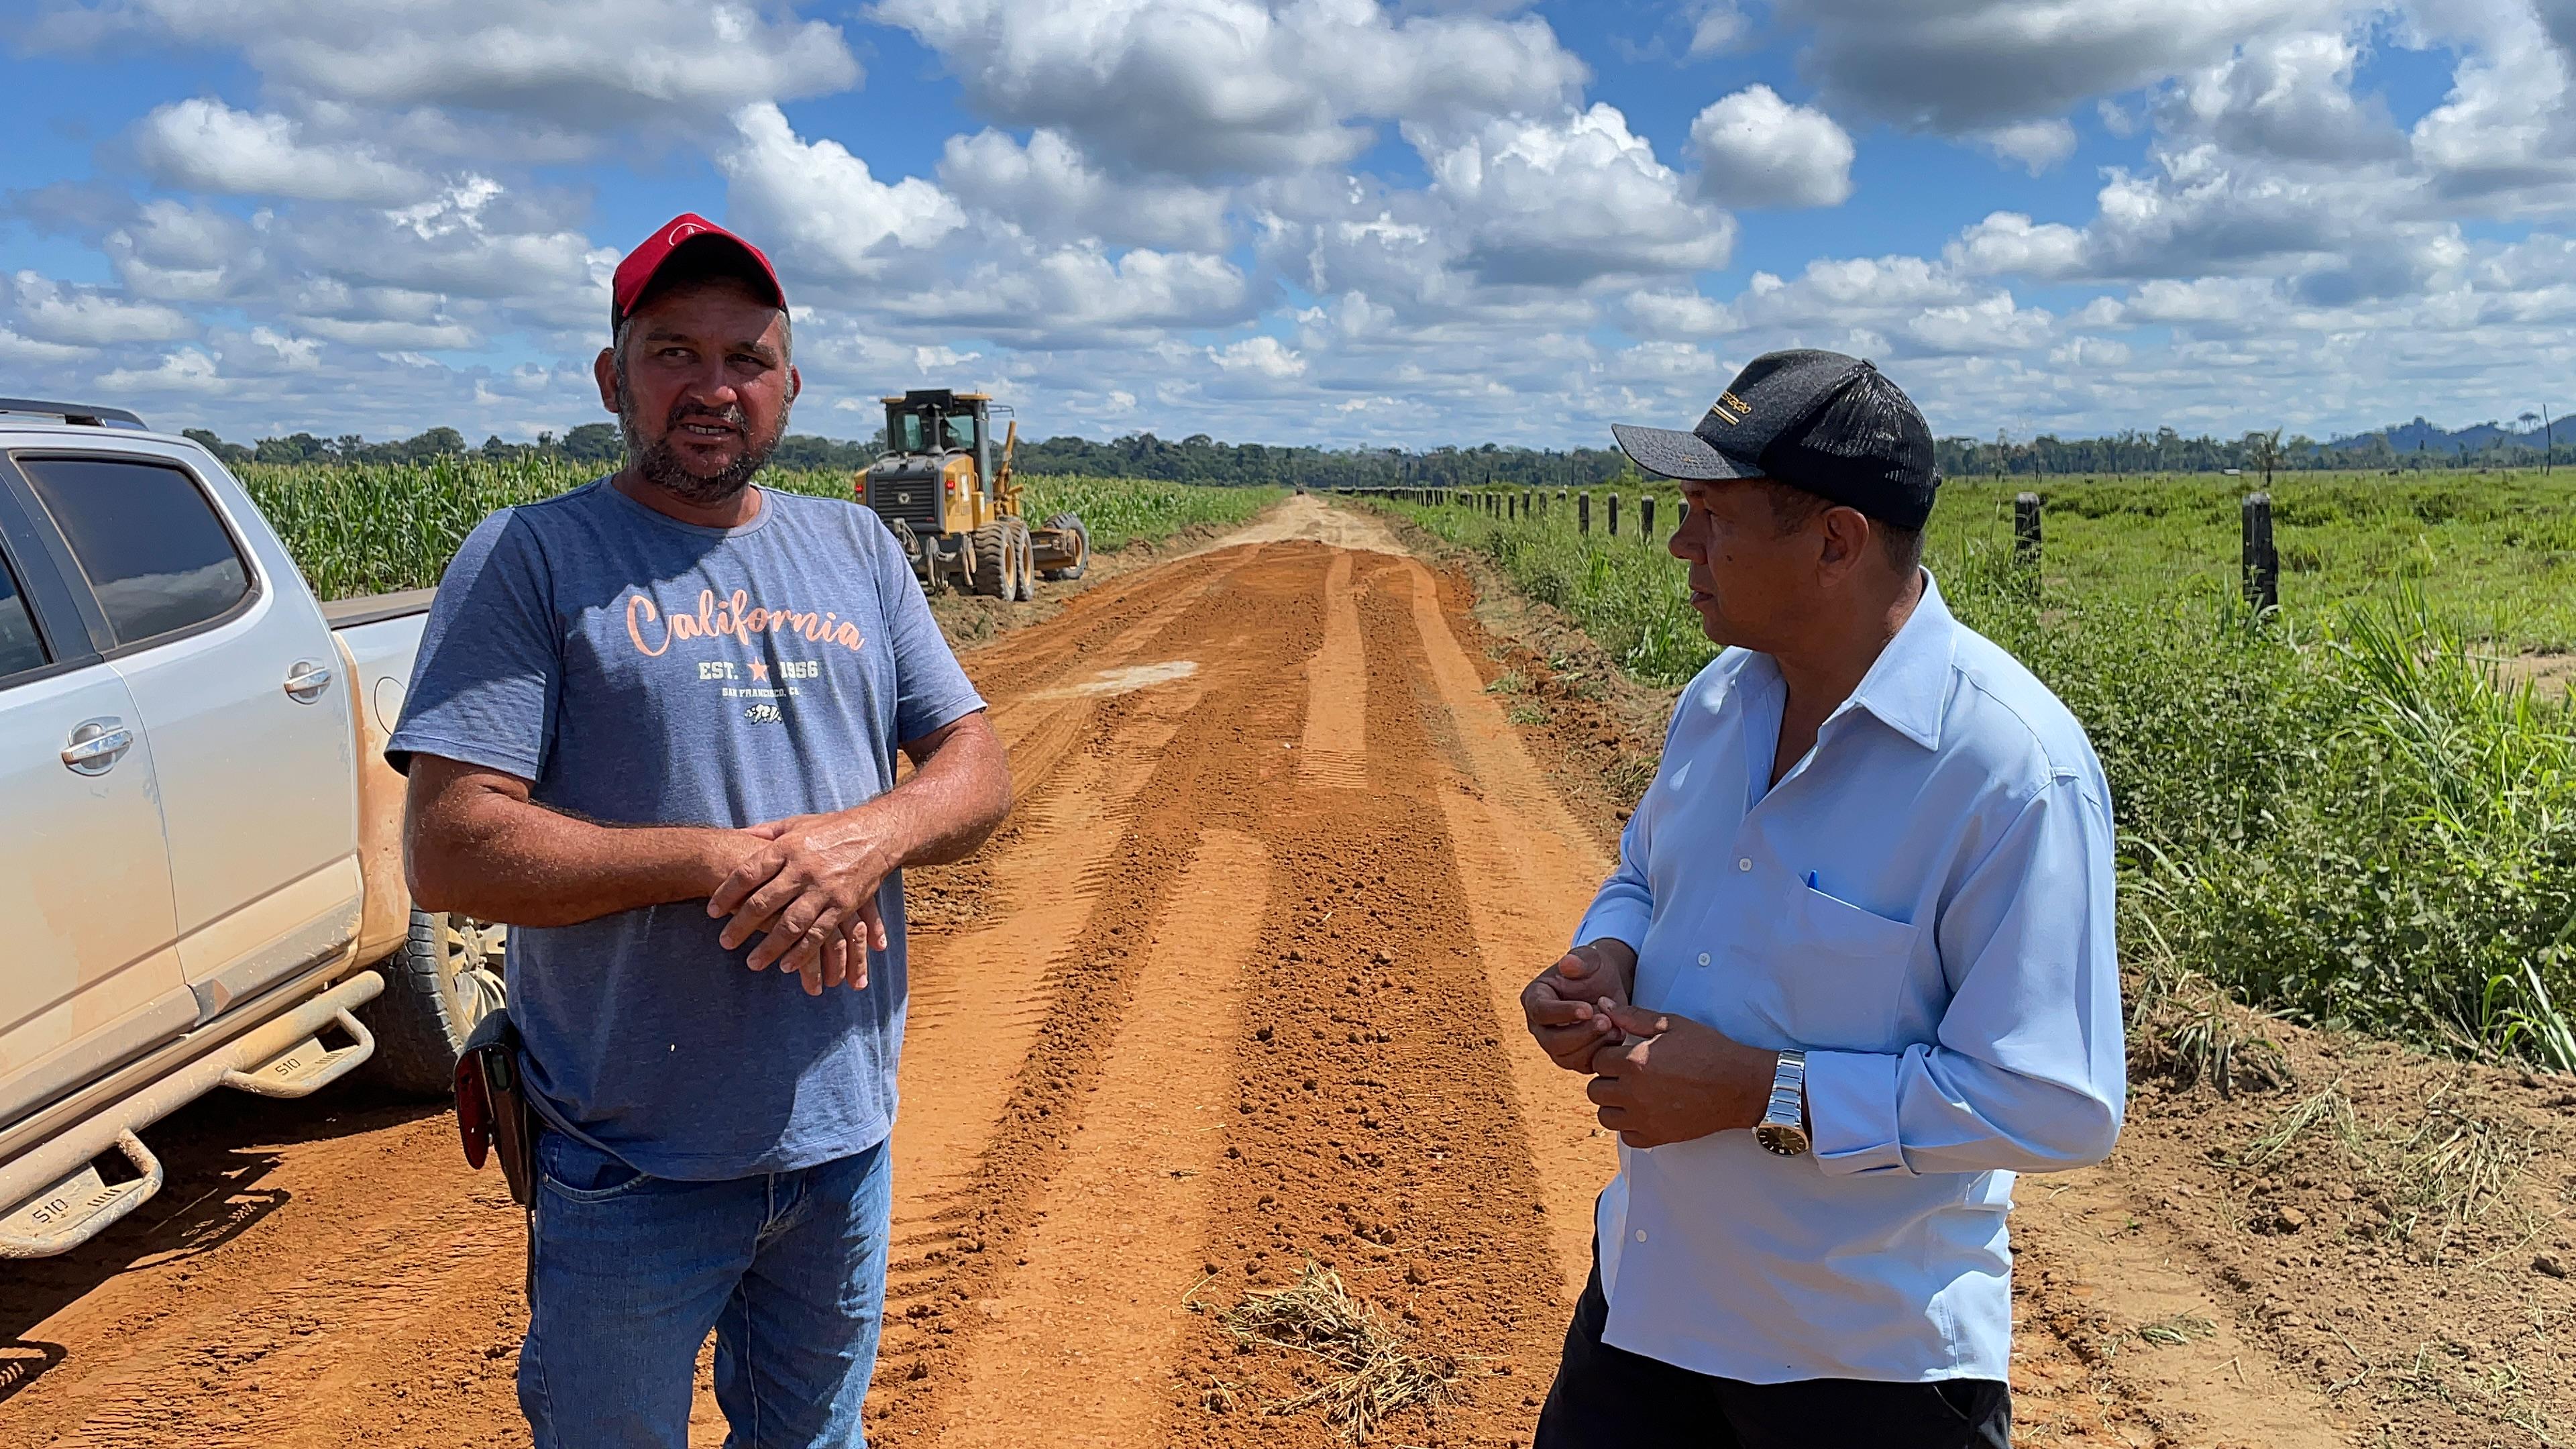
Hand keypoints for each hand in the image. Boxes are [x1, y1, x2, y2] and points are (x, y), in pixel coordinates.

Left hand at [708, 812, 895, 994]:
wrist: (878, 833)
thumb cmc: (831, 828)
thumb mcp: (796, 823)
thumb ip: (766, 833)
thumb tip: (735, 836)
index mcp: (788, 848)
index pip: (748, 873)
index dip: (727, 893)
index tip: (712, 912)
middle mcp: (803, 869)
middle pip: (764, 902)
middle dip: (741, 926)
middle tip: (725, 943)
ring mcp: (824, 889)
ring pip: (790, 924)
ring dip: (769, 947)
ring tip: (752, 963)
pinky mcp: (843, 905)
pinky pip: (819, 934)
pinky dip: (802, 953)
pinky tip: (787, 966)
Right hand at [1521, 939, 1636, 1071]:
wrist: (1607, 988)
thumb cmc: (1594, 971)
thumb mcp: (1591, 960)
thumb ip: (1581, 960)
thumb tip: (1568, 963)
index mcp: (1534, 998)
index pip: (1540, 1011)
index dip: (1563, 1013)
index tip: (1587, 1009)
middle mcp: (1539, 1026)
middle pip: (1551, 1041)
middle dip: (1581, 1033)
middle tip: (1606, 1021)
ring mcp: (1555, 1045)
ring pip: (1567, 1057)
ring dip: (1593, 1045)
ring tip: (1615, 1027)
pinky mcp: (1574, 1058)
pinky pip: (1583, 1065)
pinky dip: (1601, 1054)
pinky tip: (1617, 1035)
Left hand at [1583, 1004, 1778, 1148]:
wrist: (1739, 1085)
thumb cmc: (1708, 1051)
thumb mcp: (1671, 1024)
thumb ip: (1632, 1016)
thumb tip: (1603, 1005)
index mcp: (1634, 1062)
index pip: (1597, 1060)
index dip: (1608, 1055)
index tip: (1622, 1054)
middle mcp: (1634, 1092)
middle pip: (1595, 1090)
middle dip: (1606, 1079)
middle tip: (1626, 1074)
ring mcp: (1645, 1118)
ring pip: (1605, 1116)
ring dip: (1613, 1105)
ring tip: (1631, 1094)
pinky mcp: (1657, 1137)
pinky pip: (1626, 1137)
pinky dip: (1630, 1127)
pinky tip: (1643, 1112)